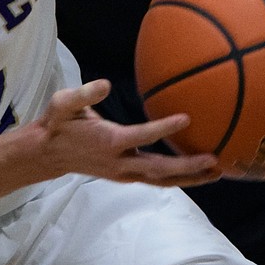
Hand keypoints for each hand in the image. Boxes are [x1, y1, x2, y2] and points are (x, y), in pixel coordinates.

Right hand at [32, 80, 219, 186]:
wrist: (47, 155)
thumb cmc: (58, 124)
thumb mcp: (63, 104)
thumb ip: (84, 94)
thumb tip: (106, 84)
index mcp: (108, 141)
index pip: (141, 135)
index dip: (164, 128)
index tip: (186, 118)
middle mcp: (119, 162)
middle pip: (159, 169)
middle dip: (188, 167)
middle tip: (215, 160)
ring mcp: (124, 173)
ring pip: (161, 180)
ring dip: (190, 179)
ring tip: (217, 173)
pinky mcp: (126, 176)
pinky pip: (156, 180)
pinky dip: (178, 179)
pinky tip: (198, 174)